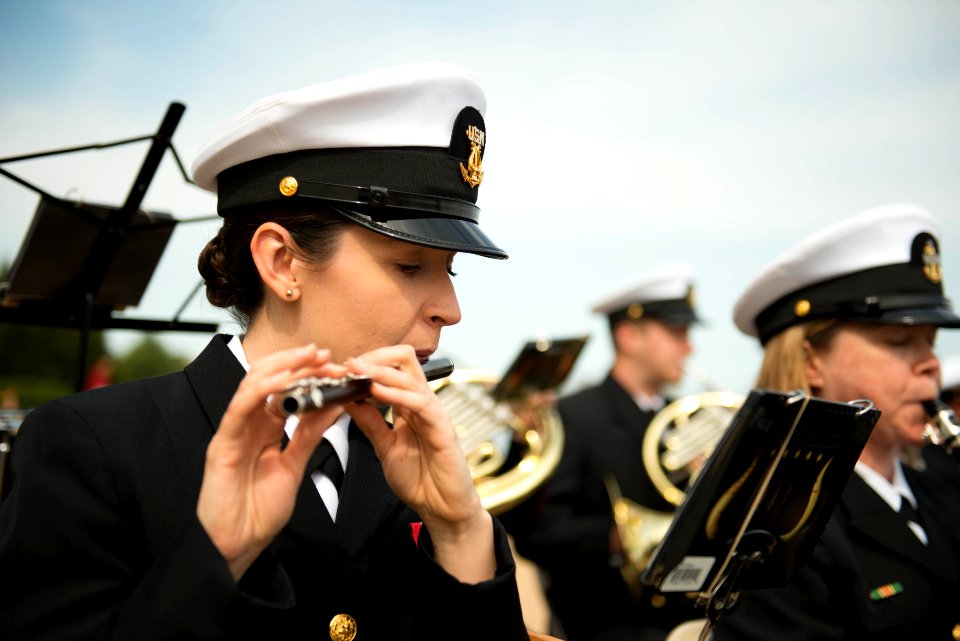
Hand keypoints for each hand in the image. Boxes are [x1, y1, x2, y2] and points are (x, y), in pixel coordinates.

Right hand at [196, 344, 343, 579]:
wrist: (236, 546)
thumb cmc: (259, 511)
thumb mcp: (294, 466)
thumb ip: (309, 436)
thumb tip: (333, 406)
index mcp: (263, 429)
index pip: (285, 390)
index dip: (307, 374)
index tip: (333, 365)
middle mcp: (247, 424)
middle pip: (269, 380)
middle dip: (297, 363)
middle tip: (325, 354)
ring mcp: (233, 431)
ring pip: (253, 385)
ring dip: (283, 368)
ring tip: (309, 359)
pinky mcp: (222, 443)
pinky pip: (240, 407)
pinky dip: (262, 390)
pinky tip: (283, 381)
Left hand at [344, 345, 494, 582]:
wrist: (442, 509)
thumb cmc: (419, 479)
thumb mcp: (385, 447)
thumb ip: (369, 422)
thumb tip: (347, 398)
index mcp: (408, 405)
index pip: (392, 367)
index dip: (367, 362)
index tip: (342, 368)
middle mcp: (422, 402)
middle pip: (404, 359)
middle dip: (374, 356)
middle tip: (349, 364)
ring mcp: (433, 412)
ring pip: (409, 376)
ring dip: (379, 371)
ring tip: (356, 371)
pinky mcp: (442, 427)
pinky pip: (420, 402)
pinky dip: (396, 394)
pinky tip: (376, 392)